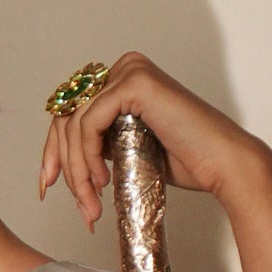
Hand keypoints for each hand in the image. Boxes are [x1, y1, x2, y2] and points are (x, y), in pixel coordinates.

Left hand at [34, 52, 271, 271]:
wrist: (223, 165)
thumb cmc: (186, 161)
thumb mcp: (128, 149)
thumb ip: (99, 143)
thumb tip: (61, 160)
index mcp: (122, 78)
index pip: (71, 110)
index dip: (54, 150)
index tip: (48, 184)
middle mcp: (124, 67)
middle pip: (66, 114)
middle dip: (62, 163)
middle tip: (76, 203)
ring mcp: (129, 70)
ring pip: (74, 123)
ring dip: (77, 171)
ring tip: (92, 204)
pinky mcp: (134, 83)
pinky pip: (88, 123)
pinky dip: (86, 158)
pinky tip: (102, 183)